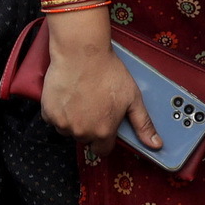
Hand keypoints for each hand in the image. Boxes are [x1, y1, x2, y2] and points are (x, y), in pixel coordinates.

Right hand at [38, 13, 160, 158]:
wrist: (81, 54)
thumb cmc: (108, 73)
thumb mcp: (132, 98)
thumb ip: (143, 124)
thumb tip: (156, 145)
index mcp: (103, 132)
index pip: (102, 150)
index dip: (104, 138)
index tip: (104, 125)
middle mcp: (81, 132)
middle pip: (84, 138)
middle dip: (88, 126)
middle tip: (93, 104)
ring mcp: (62, 124)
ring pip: (67, 130)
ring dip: (72, 120)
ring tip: (79, 98)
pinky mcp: (48, 113)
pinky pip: (53, 119)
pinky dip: (58, 111)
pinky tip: (67, 96)